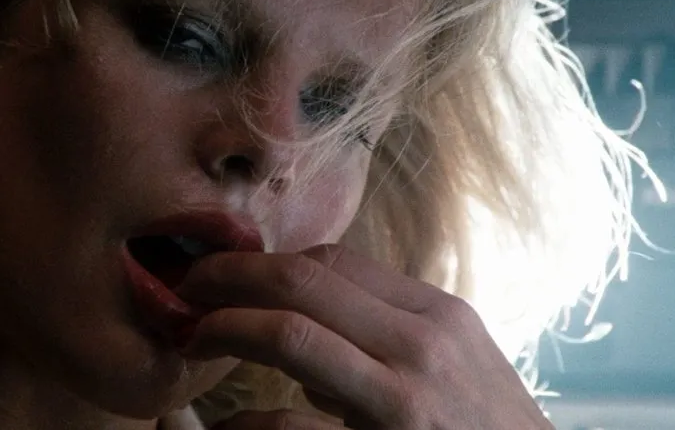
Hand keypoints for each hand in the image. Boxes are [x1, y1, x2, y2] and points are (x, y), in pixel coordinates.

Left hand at [177, 245, 554, 429]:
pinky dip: (245, 421)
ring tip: (194, 336)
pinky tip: (228, 425)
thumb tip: (305, 348)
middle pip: (304, 280)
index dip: (269, 262)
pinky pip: (290, 426)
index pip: (334, 261)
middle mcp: (421, 344)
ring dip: (226, 327)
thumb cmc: (486, 427)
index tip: (232, 274)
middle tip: (188, 286)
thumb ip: (387, 339)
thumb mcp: (452, 365)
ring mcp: (404, 398)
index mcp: (435, 315)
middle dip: (231, 275)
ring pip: (291, 333)